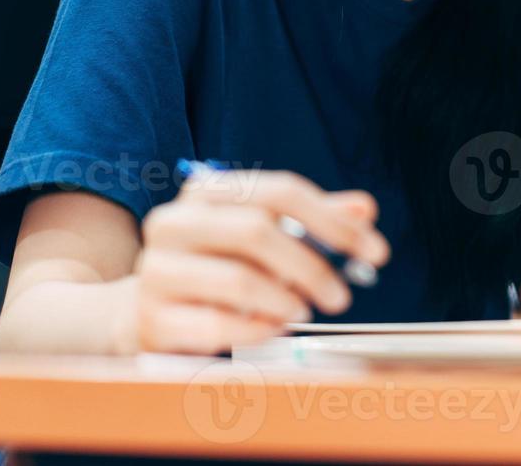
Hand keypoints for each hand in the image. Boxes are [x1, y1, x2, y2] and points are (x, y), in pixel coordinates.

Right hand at [127, 169, 389, 353]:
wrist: (145, 311)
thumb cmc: (218, 266)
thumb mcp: (264, 235)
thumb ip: (313, 220)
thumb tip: (364, 209)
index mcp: (206, 191)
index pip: (281, 191)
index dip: (334, 220)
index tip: (374, 251)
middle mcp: (173, 222)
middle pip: (257, 230)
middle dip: (312, 265)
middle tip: (342, 294)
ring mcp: (157, 270)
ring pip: (238, 280)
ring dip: (285, 300)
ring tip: (302, 311)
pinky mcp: (152, 318)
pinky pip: (218, 325)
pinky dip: (257, 329)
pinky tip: (272, 329)